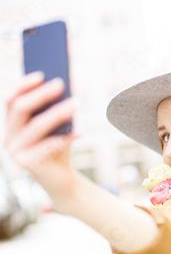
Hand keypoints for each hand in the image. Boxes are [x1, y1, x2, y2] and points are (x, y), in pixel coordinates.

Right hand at [3, 72, 76, 197]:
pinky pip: (46, 146)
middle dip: (41, 94)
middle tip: (61, 83)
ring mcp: (14, 151)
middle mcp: (8, 136)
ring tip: (76, 103)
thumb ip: (57, 108)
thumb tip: (68, 83)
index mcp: (11, 124)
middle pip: (20, 109)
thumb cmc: (59, 147)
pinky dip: (64, 137)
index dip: (23, 85)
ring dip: (57, 113)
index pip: (10, 99)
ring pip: (36, 126)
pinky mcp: (27, 164)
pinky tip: (80, 131)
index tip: (41, 74)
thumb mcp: (58, 126)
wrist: (61, 179)